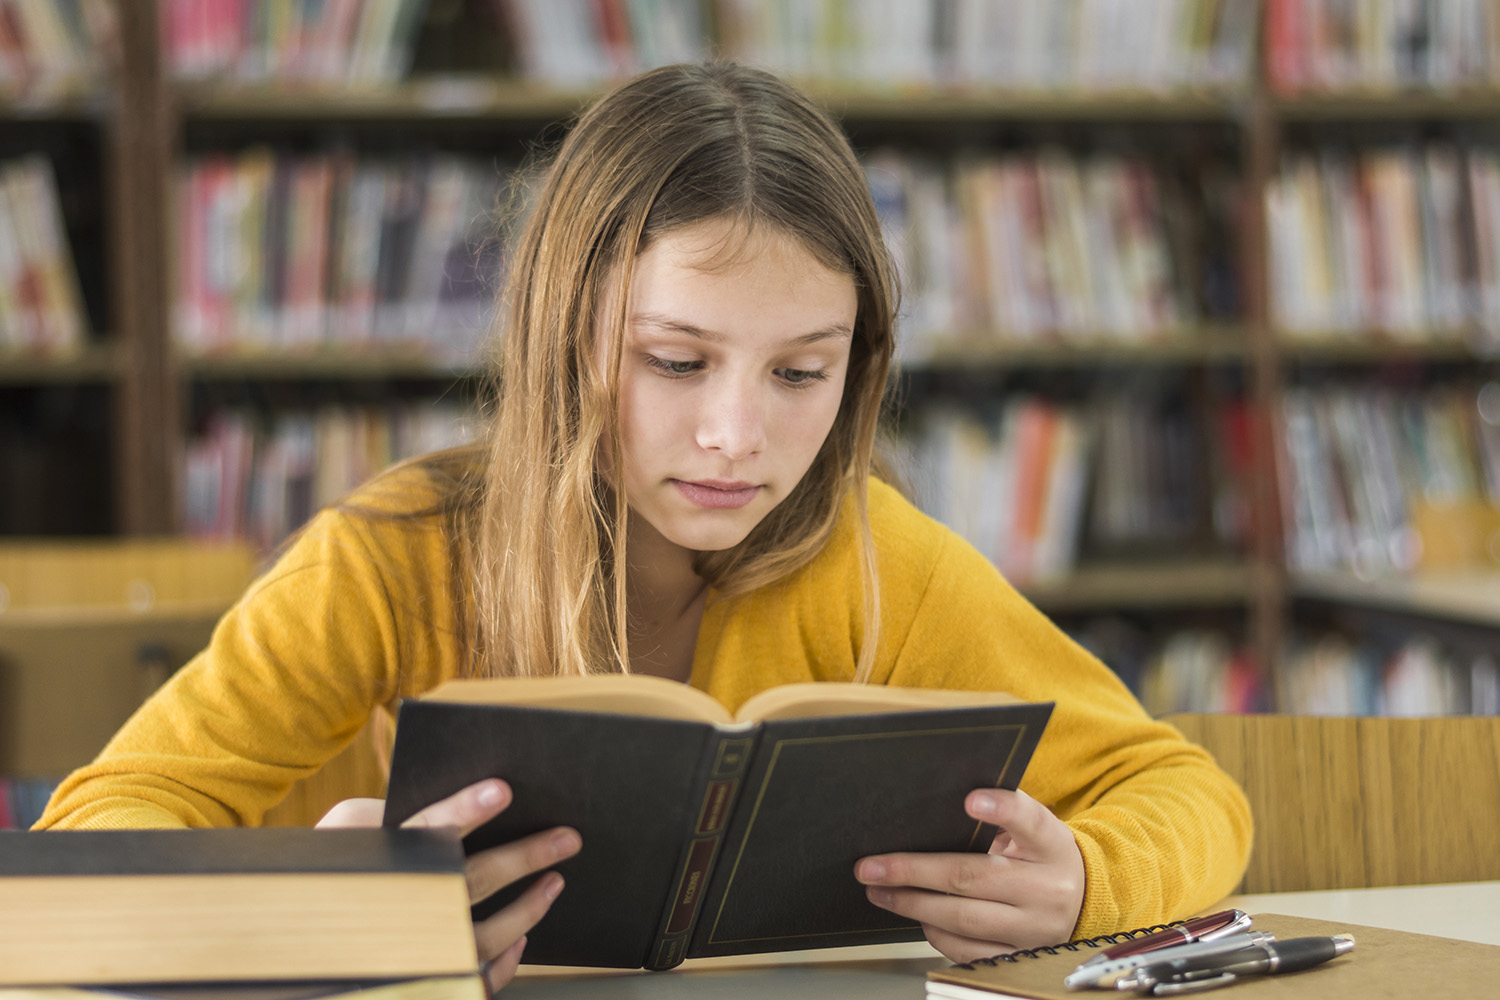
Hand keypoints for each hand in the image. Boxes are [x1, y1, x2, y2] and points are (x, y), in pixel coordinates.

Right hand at [317, 779, 580, 992]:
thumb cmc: (322, 873)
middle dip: (525, 856)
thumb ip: (389, 817)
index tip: (503, 790)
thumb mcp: (343, 834)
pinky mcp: (421, 985)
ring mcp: (411, 954)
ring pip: (483, 937)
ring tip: (555, 881)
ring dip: (528, 909)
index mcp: (378, 861)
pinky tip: (522, 938)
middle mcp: (398, 911)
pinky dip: (504, 963)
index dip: (465, 809)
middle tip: (567, 837)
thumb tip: (454, 813)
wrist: (290, 943)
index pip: (427, 830)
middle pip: (472, 879)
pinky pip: (473, 982)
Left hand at [854, 788, 1083, 962]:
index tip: (970, 801)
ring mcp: (1034, 930)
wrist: (1084, 903)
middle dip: (913, 871)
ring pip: (964, 919)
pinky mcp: (1019, 956)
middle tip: (870, 867)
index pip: (1029, 821)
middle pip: (973, 877)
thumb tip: (940, 803)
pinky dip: (935, 932)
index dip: (1001, 809)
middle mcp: (1047, 889)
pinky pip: (968, 949)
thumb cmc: (1042, 856)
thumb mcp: (1035, 828)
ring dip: (912, 904)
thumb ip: (1001, 815)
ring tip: (879, 891)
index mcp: (1052, 845)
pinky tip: (914, 913)